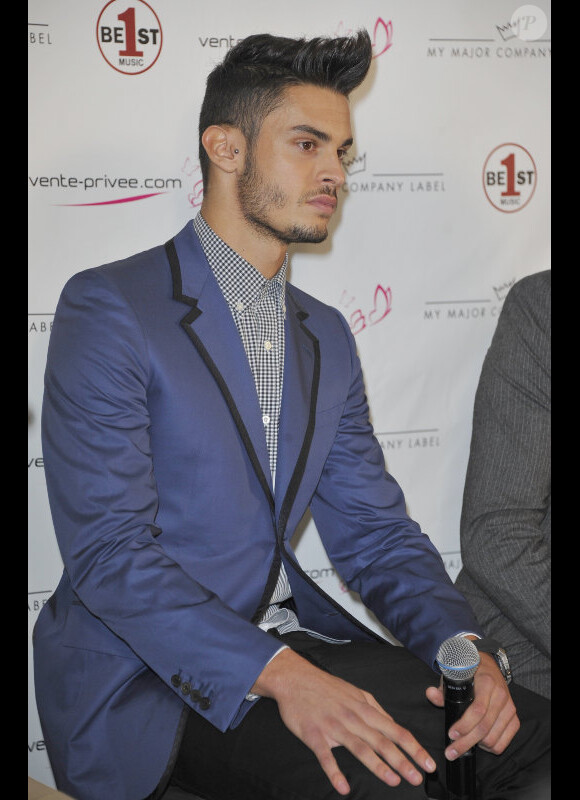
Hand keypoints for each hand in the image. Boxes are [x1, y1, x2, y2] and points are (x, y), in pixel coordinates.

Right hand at [251, 647, 436, 795]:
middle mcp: (353, 718)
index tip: (427, 763)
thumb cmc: (327, 687)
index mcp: (365, 709)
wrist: (296, 679)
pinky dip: (335, 772)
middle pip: (382, 741)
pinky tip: (343, 787)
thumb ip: (375, 709)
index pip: (395, 730)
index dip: (413, 747)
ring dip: (377, 765)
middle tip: (417, 777)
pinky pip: (326, 756)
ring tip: (393, 780)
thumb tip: (392, 724)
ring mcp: (334, 727)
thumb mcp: (356, 693)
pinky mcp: (314, 735)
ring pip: (359, 748)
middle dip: (402, 760)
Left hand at [425, 652, 519, 760]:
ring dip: (477, 745)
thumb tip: (430, 694)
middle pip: (484, 728)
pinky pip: (504, 741)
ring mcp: (509, 708)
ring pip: (493, 738)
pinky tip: (480, 742)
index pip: (478, 710)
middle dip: (466, 743)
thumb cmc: (470, 674)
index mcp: (487, 682)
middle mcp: (501, 695)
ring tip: (465, 743)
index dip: (464, 725)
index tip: (451, 734)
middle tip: (451, 751)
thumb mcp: (455, 677)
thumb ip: (442, 689)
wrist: (490, 667)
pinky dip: (491, 747)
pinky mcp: (514, 718)